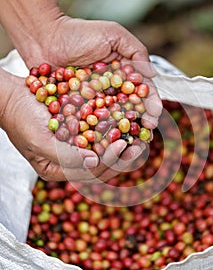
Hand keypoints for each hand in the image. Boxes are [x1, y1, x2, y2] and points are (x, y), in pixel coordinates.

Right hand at [0, 72, 145, 181]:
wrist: (12, 96)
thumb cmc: (21, 119)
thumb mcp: (39, 140)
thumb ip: (65, 155)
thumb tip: (93, 162)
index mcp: (59, 170)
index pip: (92, 173)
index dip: (111, 161)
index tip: (124, 144)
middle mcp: (70, 161)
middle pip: (103, 166)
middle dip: (124, 157)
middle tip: (142, 145)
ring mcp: (76, 147)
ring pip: (106, 152)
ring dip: (125, 146)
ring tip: (142, 137)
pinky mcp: (80, 131)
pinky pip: (102, 136)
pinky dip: (116, 132)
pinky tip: (128, 125)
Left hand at [23, 17, 161, 180]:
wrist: (45, 39)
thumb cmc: (79, 33)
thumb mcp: (113, 34)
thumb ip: (136, 50)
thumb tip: (152, 74)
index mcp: (124, 75)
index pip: (142, 92)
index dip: (150, 104)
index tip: (154, 114)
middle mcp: (112, 91)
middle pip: (131, 110)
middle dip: (140, 123)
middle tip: (146, 135)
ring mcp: (95, 102)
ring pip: (113, 120)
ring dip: (123, 133)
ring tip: (130, 144)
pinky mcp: (79, 110)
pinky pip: (91, 123)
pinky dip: (99, 134)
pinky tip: (106, 143)